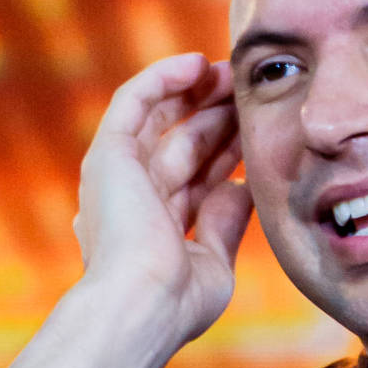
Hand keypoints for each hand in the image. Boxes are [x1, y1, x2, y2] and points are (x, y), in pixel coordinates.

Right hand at [72, 51, 250, 348]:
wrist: (140, 304)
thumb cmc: (177, 301)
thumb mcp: (214, 262)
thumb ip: (225, 223)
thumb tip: (241, 186)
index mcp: (152, 229)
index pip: (196, 178)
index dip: (228, 152)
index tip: (260, 131)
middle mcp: (130, 198)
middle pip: (182, 144)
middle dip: (219, 117)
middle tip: (252, 92)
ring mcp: (116, 175)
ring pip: (161, 118)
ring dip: (197, 93)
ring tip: (233, 71)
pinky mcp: (108, 154)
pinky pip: (135, 100)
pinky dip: (164, 78)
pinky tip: (198, 64)